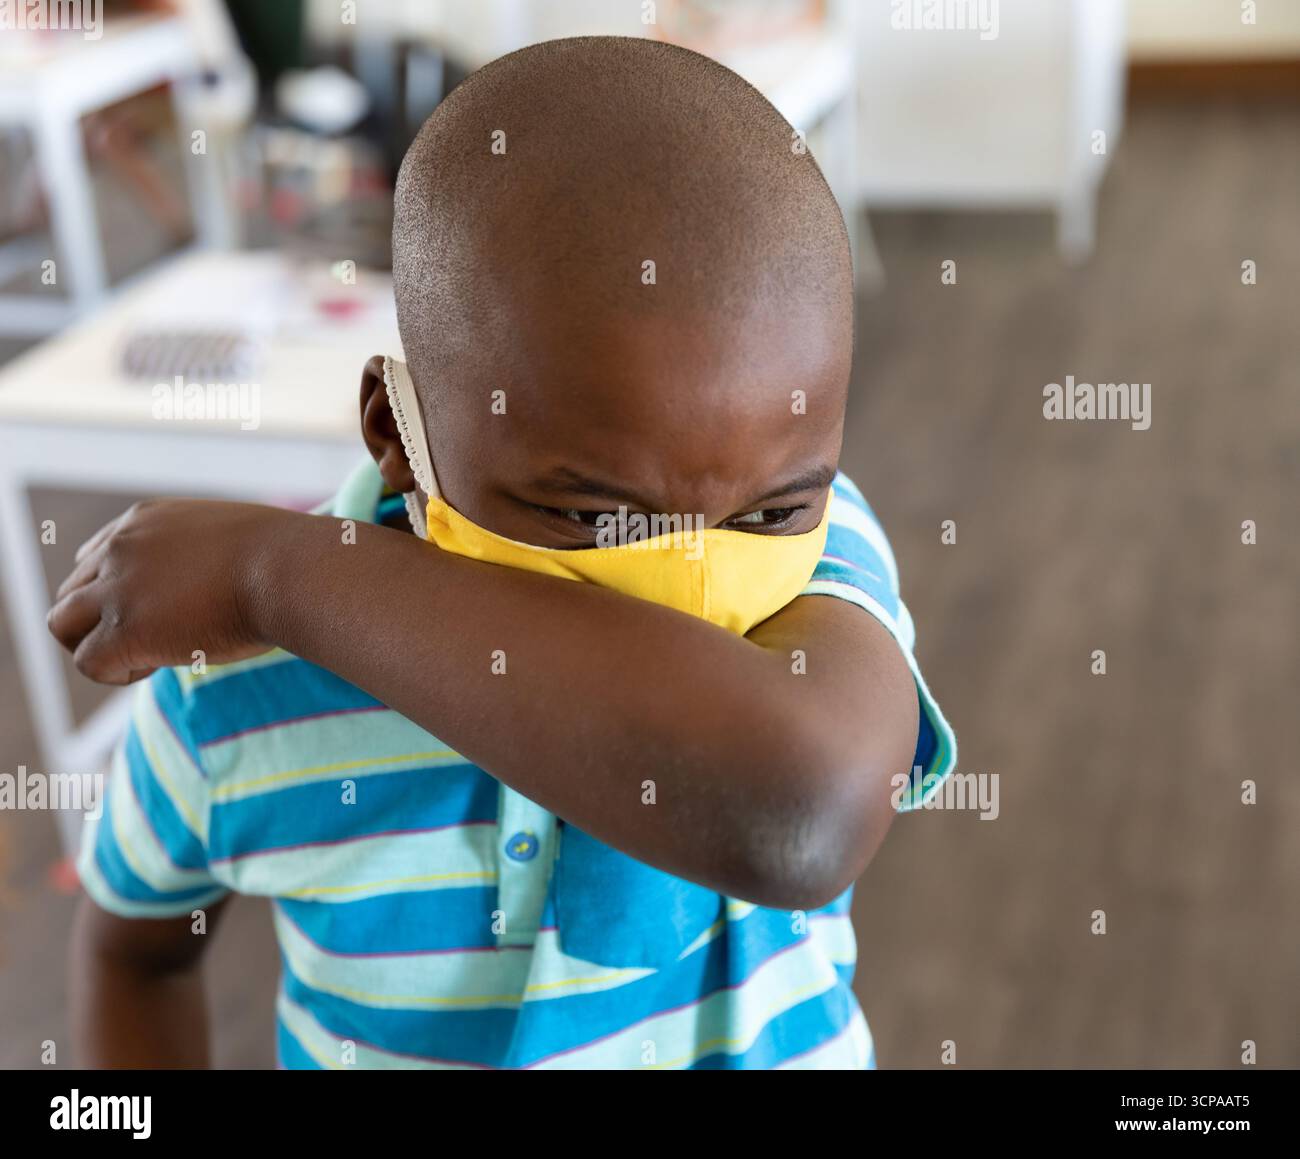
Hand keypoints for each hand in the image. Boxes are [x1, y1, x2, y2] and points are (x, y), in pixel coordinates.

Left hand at [47, 498, 289, 685]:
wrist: (292, 570)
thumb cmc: (287, 560)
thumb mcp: (234, 537)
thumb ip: (206, 553)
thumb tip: (221, 582)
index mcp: (145, 520)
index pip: (96, 557)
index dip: (119, 591)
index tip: (162, 607)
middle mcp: (121, 547)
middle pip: (72, 592)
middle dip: (103, 620)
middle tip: (158, 636)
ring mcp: (118, 588)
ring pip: (62, 624)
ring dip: (100, 645)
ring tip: (150, 654)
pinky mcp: (125, 630)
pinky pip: (88, 662)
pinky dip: (116, 672)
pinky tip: (158, 664)